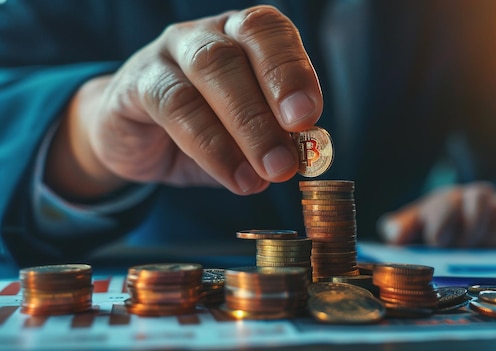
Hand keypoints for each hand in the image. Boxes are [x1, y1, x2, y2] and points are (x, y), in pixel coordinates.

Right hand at [45, 6, 322, 198]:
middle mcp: (208, 35)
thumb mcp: (246, 136)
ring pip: (208, 72)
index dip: (291, 70)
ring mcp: (168, 53)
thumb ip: (273, 139)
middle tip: (289, 155)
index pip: (269, 31)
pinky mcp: (136, 83)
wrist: (138, 140)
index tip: (308, 116)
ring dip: (245, 128)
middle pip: (239, 52)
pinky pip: (173, 106)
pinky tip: (233, 176)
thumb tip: (300, 157)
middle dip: (270, 104)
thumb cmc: (205, 130)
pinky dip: (210, 146)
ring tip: (267, 173)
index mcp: (243, 37)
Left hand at [378, 182, 495, 247]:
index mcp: (446, 199)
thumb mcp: (412, 229)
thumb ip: (399, 228)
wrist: (463, 228)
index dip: (443, 225)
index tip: (439, 242)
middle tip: (466, 246)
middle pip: (479, 196)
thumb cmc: (434, 230)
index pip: (448, 203)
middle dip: (472, 226)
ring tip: (485, 249)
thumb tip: (394, 235)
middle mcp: (474, 195)